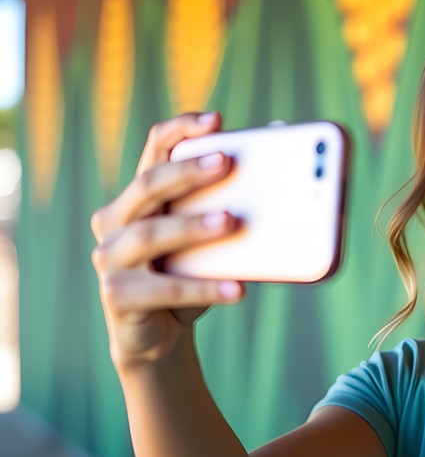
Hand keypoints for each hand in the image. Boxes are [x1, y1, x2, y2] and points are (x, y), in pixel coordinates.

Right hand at [91, 112, 245, 368]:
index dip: (182, 130)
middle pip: (149, 185)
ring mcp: (109, 259)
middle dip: (189, 171)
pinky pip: (165, 289)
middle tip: (228, 162)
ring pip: (151, 234)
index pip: (154, 149)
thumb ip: (231, 203)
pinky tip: (239, 289)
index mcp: (138, 197)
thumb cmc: (190, 275)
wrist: (160, 337)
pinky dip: (205, 288)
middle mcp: (114, 221)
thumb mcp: (210, 239)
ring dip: (193, 226)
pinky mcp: (117, 296)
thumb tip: (283, 163)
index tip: (216, 119)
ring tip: (232, 221)